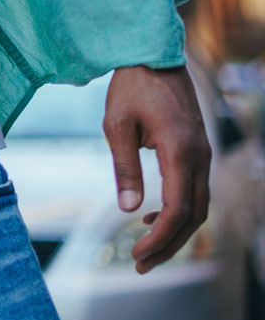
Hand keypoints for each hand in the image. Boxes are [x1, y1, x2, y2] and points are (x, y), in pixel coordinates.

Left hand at [103, 64, 210, 271]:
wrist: (153, 55)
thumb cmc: (131, 87)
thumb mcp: (116, 125)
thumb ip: (125, 167)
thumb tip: (129, 208)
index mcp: (180, 152)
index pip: (178, 210)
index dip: (160, 238)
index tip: (137, 255)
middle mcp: (199, 157)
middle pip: (193, 216)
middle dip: (169, 245)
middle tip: (141, 265)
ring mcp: (202, 154)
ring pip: (198, 206)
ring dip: (176, 232)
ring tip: (147, 248)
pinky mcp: (197, 150)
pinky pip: (195, 190)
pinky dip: (179, 211)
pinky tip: (152, 216)